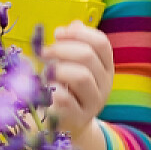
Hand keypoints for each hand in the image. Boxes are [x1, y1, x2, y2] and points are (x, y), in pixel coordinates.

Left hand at [44, 22, 112, 141]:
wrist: (67, 124)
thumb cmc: (67, 88)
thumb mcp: (72, 65)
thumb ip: (72, 45)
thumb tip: (71, 26)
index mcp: (106, 66)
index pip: (101, 43)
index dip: (79, 34)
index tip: (57, 33)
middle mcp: (105, 83)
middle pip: (88, 56)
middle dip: (62, 49)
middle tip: (44, 52)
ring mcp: (95, 102)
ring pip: (81, 76)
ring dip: (58, 69)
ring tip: (45, 72)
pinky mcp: (79, 118)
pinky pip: (65, 99)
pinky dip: (52, 90)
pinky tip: (45, 89)